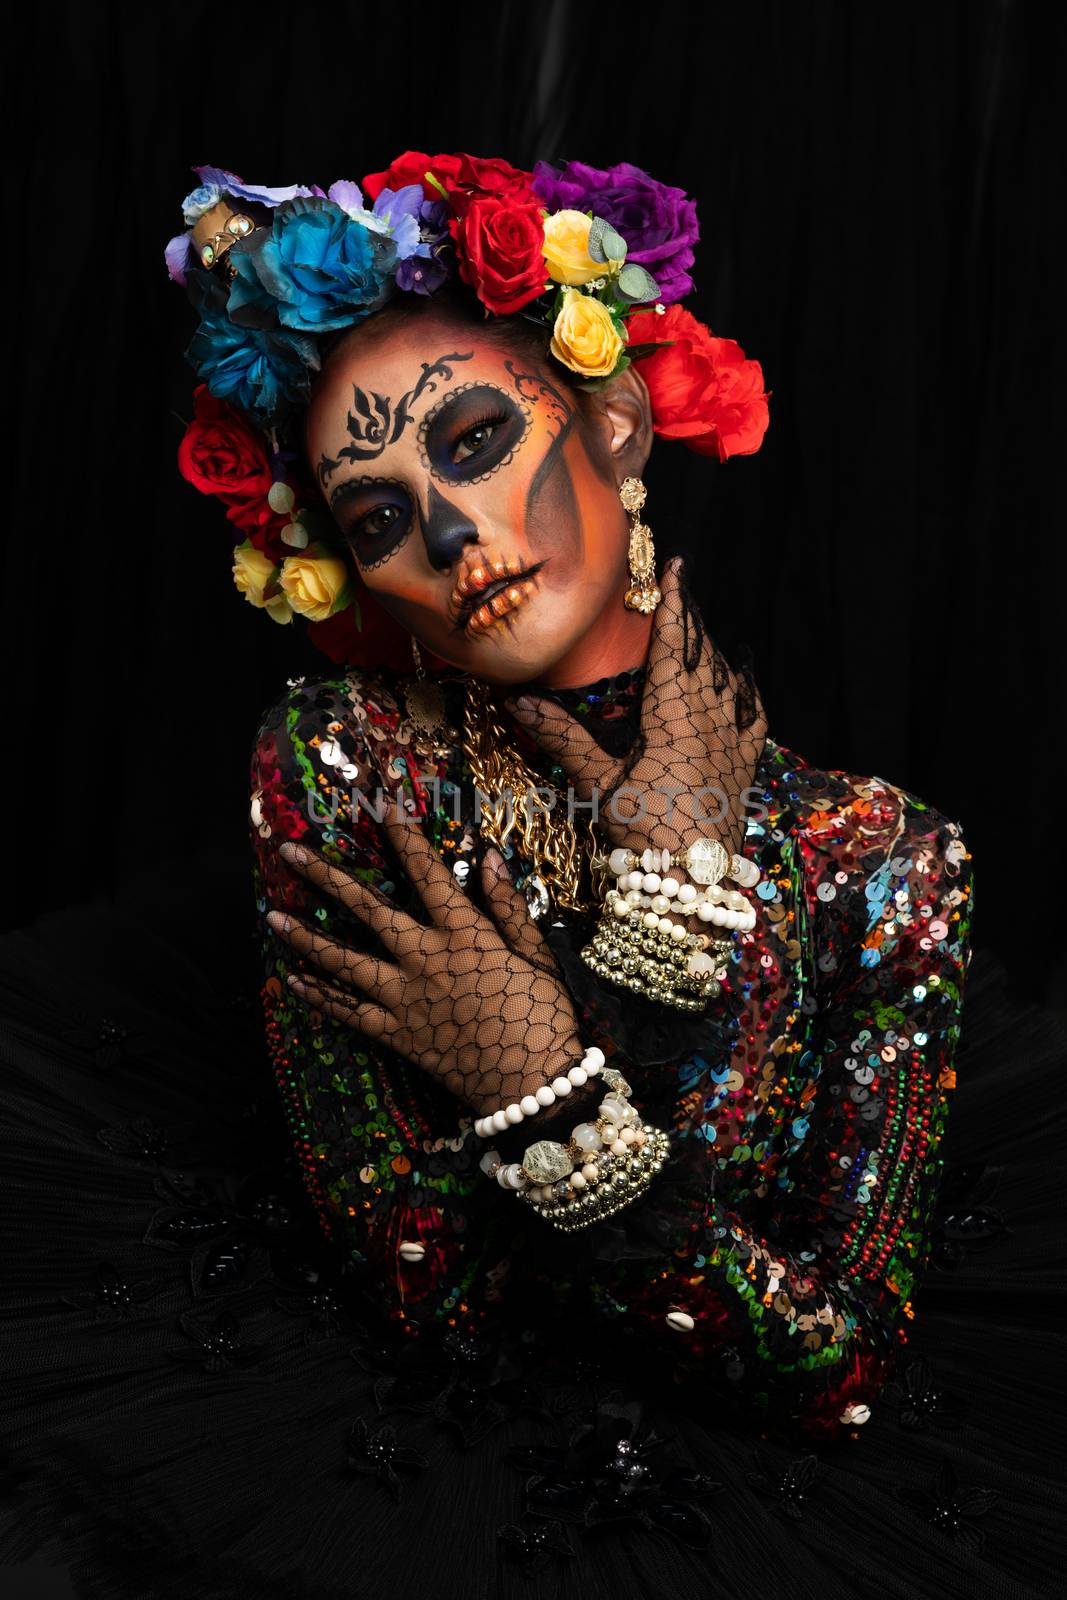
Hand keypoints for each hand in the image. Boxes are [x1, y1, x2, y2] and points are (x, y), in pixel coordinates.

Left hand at [265, 810, 585, 1119]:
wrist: (532, 1085)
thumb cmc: (543, 1017)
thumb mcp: (536, 954)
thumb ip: (508, 906)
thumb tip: (488, 856)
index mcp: (465, 934)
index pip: (428, 872)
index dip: (404, 833)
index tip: (383, 800)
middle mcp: (426, 959)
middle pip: (368, 910)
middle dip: (326, 876)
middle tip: (289, 850)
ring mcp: (405, 998)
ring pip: (345, 961)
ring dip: (306, 937)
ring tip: (272, 916)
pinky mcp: (396, 1033)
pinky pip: (349, 1012)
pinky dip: (320, 996)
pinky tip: (293, 980)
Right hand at [503, 556, 767, 863]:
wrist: (694, 880)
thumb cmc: (643, 832)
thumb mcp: (599, 782)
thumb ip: (562, 737)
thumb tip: (515, 702)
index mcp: (671, 714)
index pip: (672, 644)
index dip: (673, 603)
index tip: (677, 568)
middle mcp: (708, 718)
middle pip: (702, 655)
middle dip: (692, 621)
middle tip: (683, 590)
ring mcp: (732, 741)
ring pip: (727, 680)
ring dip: (715, 651)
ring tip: (703, 631)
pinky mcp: (744, 765)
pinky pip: (753, 716)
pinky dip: (748, 692)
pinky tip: (744, 680)